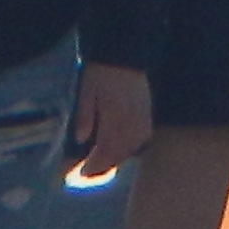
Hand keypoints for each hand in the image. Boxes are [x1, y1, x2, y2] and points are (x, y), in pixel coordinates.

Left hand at [68, 63, 152, 181]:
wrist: (125, 53)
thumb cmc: (101, 71)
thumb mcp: (86, 90)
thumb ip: (85, 115)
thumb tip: (81, 140)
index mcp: (114, 117)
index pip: (104, 151)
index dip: (92, 166)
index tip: (80, 174)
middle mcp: (131, 122)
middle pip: (118, 154)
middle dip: (103, 167)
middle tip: (87, 173)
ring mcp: (142, 120)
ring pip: (131, 149)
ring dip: (116, 159)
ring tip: (101, 164)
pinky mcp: (148, 115)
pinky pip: (141, 139)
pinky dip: (129, 148)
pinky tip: (120, 150)